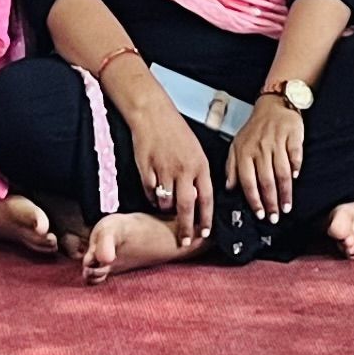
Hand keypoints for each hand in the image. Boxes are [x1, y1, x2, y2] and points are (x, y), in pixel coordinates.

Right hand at [120, 88, 215, 246]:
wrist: (152, 113)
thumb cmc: (174, 130)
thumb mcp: (195, 151)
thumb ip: (198, 174)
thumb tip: (199, 200)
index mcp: (200, 165)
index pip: (206, 199)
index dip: (206, 219)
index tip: (205, 233)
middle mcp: (184, 169)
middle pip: (186, 207)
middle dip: (186, 228)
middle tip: (184, 241)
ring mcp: (164, 170)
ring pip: (166, 202)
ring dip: (166, 209)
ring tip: (166, 208)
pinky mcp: (146, 169)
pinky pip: (150, 193)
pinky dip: (152, 198)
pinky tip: (153, 195)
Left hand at [227, 96, 307, 223]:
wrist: (274, 105)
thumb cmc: (255, 130)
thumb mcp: (237, 145)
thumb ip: (232, 167)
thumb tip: (229, 187)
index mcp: (244, 152)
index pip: (248, 181)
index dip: (254, 199)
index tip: (260, 214)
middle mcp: (260, 148)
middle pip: (266, 180)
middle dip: (271, 202)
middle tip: (275, 217)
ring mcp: (276, 142)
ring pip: (281, 172)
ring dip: (285, 192)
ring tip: (286, 206)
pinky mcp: (292, 136)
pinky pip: (295, 155)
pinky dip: (296, 167)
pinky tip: (296, 178)